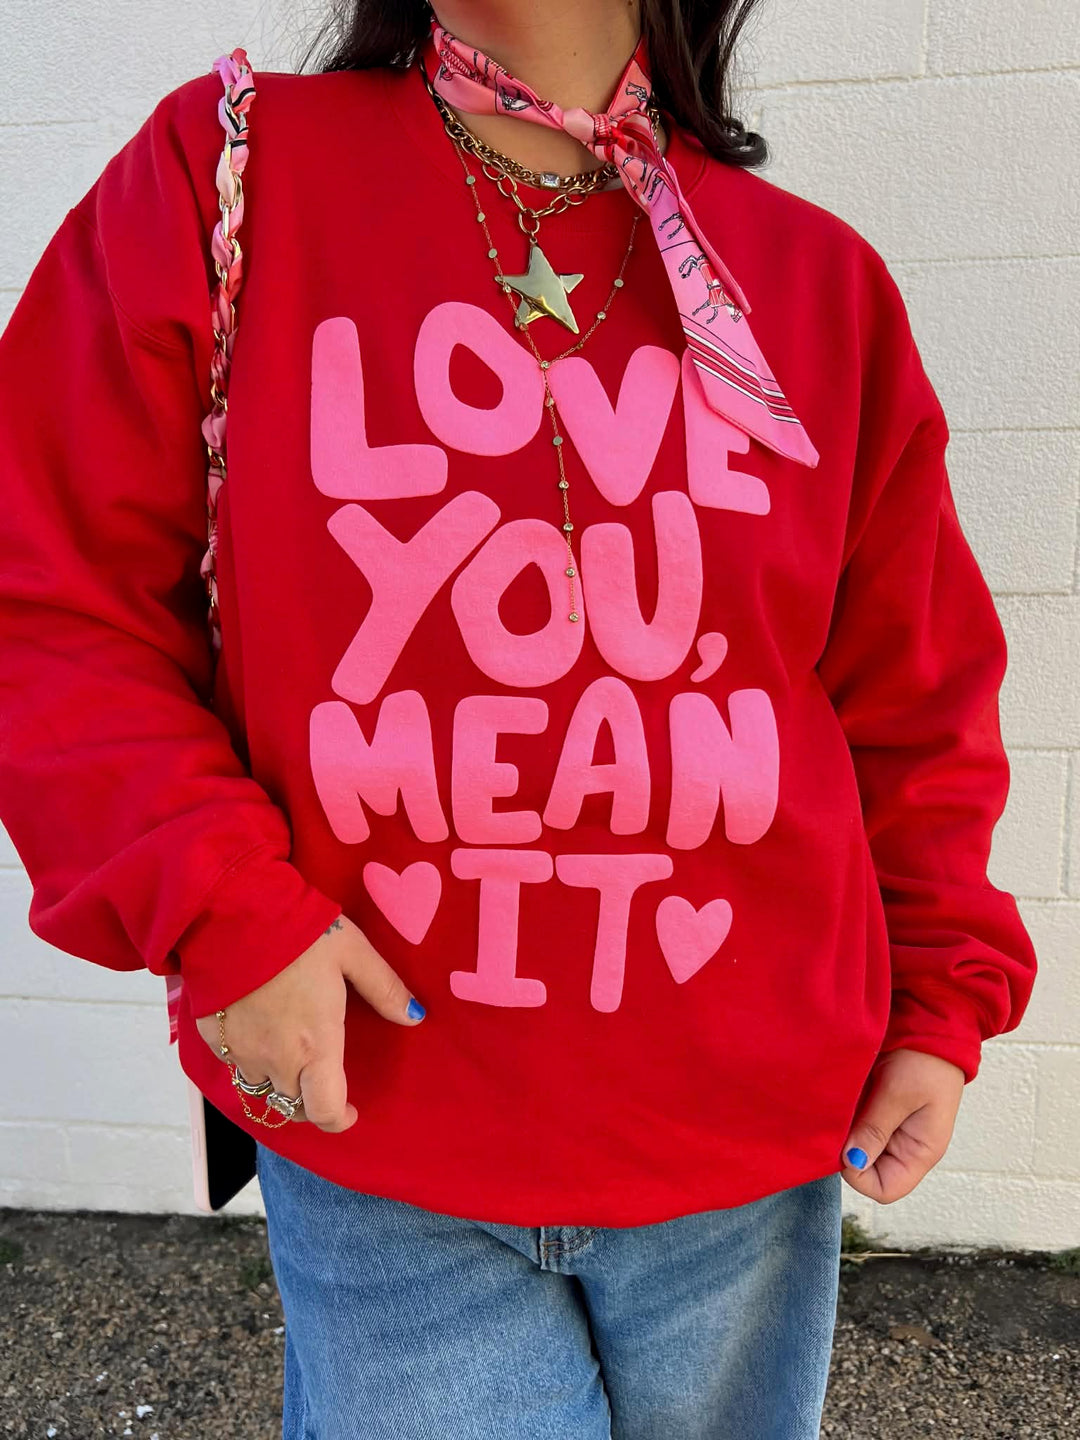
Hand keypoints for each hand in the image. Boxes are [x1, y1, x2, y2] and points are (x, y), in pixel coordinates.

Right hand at [194, 914, 423, 1134]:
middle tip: (322, 1082)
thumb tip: (414, 1017)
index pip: (325, 1111)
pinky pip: (233, 1061)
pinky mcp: (211, 1035)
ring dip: (277, 1081)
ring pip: (259, 1087)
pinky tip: (257, 1032)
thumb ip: (384, 988)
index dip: (338, 1119)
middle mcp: (276, 1060)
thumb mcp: (353, 953)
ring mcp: (239, 1051)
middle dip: (309, 1102)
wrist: (231, 913)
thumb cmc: (300, 932)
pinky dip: (248, 1058)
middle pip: (291, 1105)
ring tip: (290, 1058)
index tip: (350, 1112)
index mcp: (315, 1046)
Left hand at [840, 1047, 964, 1201]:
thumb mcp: (899, 1094)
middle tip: (836, 1122)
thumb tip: (850, 1163)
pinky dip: (845, 1117)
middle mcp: (904, 1147)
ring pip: (857, 1148)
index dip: (858, 1175)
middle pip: (867, 1170)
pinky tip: (839, 1099)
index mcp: (919, 1152)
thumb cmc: (925, 1060)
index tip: (844, 1146)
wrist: (931, 1023)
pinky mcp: (878, 1111)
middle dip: (847, 1152)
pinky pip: (856, 1125)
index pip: (884, 1189)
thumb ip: (875, 1129)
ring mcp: (891, 1129)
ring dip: (844, 1133)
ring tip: (838, 1108)